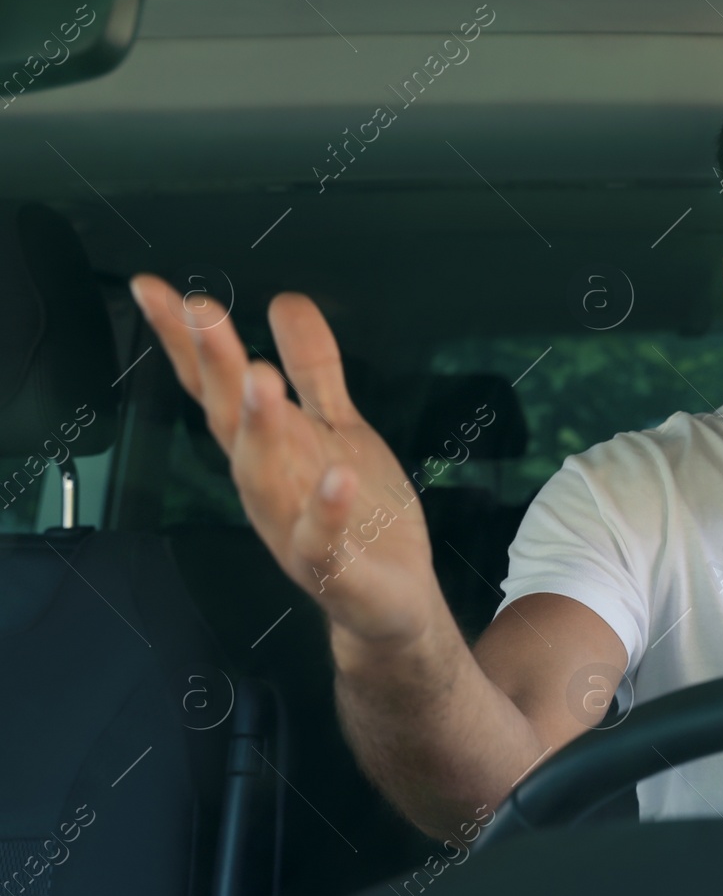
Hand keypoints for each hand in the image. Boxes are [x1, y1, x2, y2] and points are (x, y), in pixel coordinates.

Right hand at [130, 274, 444, 649]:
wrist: (393, 605)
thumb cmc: (359, 516)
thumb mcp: (339, 428)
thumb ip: (315, 368)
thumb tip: (286, 301)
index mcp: (267, 451)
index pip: (216, 390)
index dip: (187, 342)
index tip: (156, 290)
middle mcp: (268, 488)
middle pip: (229, 425)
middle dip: (213, 369)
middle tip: (201, 312)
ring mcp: (295, 531)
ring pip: (263, 480)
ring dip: (259, 430)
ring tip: (261, 377)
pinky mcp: (335, 571)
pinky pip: (323, 542)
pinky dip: (327, 511)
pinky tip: (338, 475)